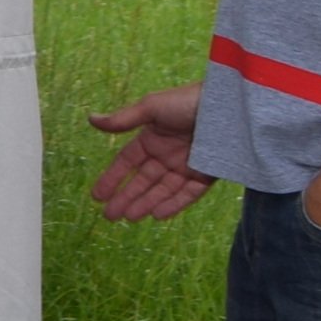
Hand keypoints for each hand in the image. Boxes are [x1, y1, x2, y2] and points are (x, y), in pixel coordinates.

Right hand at [87, 83, 210, 222]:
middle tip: (109, 215)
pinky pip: (188, 194)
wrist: (229, 107)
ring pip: (162, 190)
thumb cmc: (187, 102)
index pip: (127, 163)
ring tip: (129, 218)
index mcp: (152, 139)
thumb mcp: (151, 108)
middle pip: (143, 181)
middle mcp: (167, 155)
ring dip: (145, 204)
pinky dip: (174, 205)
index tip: (97, 195)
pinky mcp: (207, 175)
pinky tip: (157, 215)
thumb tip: (91, 119)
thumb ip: (122, 119)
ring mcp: (187, 166)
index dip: (112, 178)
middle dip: (126, 198)